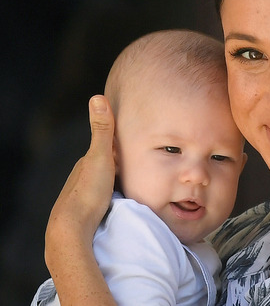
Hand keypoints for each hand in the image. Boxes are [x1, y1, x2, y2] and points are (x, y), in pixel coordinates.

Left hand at [44, 95, 116, 304]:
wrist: (72, 228)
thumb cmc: (88, 191)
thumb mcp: (101, 156)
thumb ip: (102, 130)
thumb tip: (97, 97)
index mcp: (86, 163)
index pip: (106, 150)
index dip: (119, 146)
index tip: (136, 143)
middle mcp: (82, 178)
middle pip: (104, 168)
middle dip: (118, 165)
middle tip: (140, 165)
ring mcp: (83, 196)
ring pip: (103, 185)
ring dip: (116, 184)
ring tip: (135, 185)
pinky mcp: (87, 214)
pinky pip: (103, 201)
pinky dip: (113, 198)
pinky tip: (121, 203)